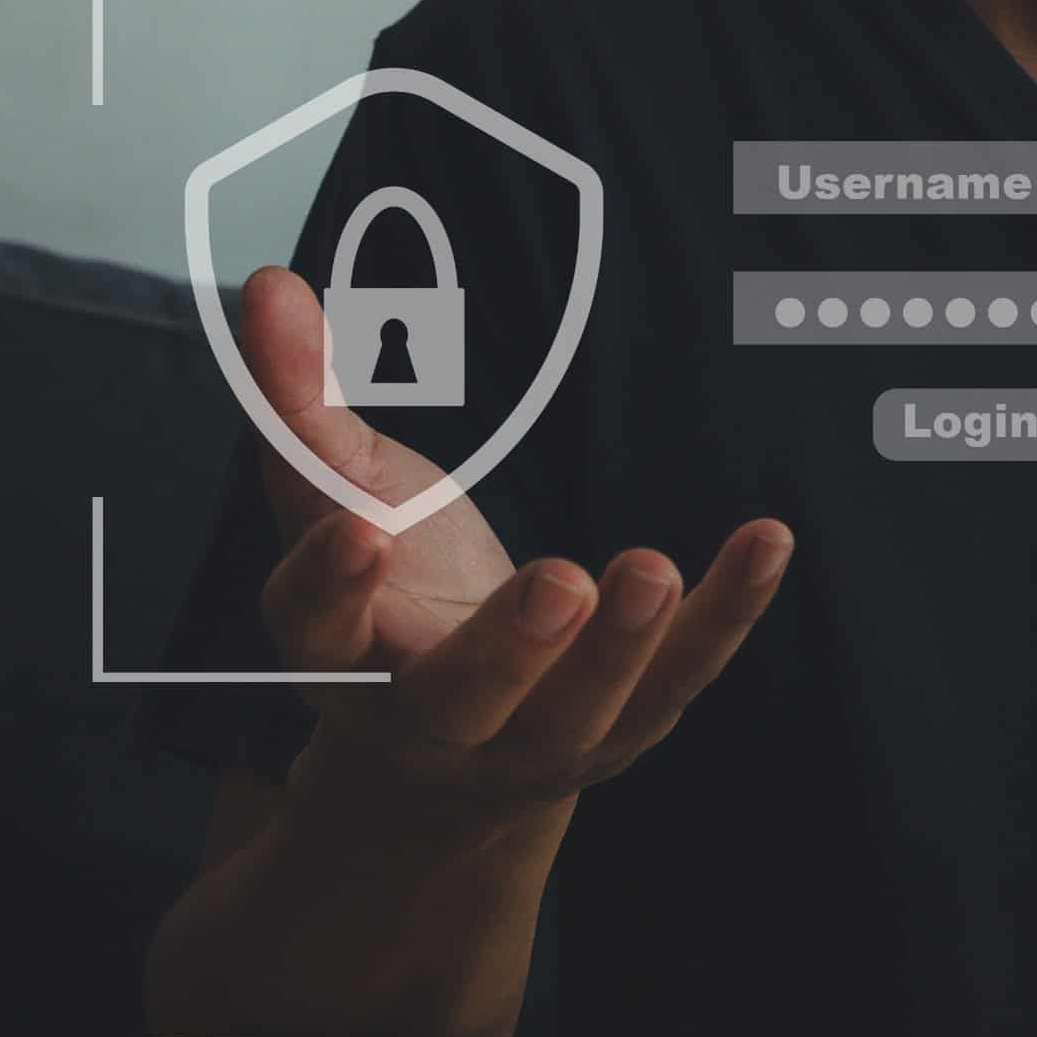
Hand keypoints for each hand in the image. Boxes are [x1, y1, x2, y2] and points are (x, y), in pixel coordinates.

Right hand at [239, 265, 792, 819]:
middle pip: (463, 697)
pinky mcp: (627, 725)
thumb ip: (301, 402)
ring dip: (625, 644)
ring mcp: (538, 736)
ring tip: (654, 569)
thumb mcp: (339, 500)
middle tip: (559, 585)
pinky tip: (767, 542)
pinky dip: (730, 612)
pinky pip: (685, 674)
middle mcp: (435, 717)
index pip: (317, 630)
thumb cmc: (392, 599)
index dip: (327, 587)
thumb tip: (269, 282)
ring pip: (583, 706)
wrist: (452, 754)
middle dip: (510, 646)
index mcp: (345, 656)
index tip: (352, 531)